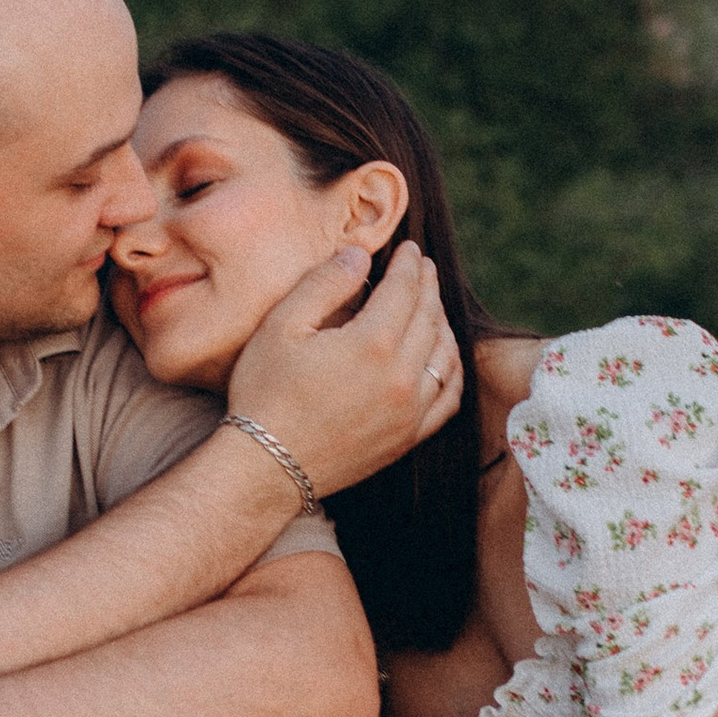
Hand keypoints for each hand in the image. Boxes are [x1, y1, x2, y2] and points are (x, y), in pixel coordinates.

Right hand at [229, 238, 460, 499]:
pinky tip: (442, 356)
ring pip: (445, 354)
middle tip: (424, 267)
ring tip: (431, 305)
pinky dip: (451, 369)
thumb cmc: (266, 392)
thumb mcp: (282, 326)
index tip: (409, 249)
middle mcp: (402, 377)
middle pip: (430, 317)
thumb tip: (361, 256)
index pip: (405, 289)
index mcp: (373, 343)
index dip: (409, 264)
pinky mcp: (407, 437)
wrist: (267, 467)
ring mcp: (410, 411)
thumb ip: (325, 284)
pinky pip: (448, 397)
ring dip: (443, 322)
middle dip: (428, 286)